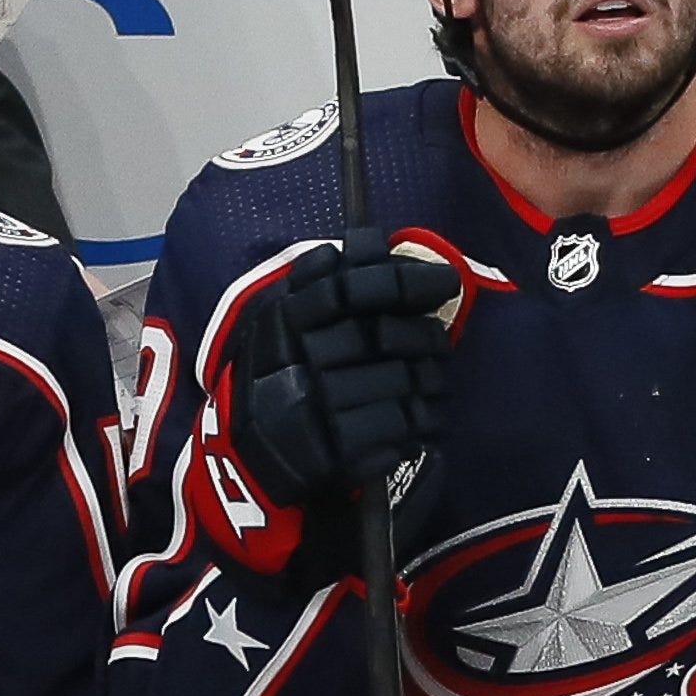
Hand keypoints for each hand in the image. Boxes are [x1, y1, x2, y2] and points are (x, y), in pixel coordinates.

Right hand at [229, 229, 458, 506]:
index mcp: (286, 319)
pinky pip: (405, 425)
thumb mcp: (280, 317)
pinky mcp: (343, 451)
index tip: (444, 281)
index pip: (352, 287)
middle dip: (425, 335)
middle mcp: (303, 359)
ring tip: (431, 377)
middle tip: (436, 337)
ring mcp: (324, 407)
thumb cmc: (275, 373)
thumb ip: (318, 280)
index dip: (405, 281)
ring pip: (405, 379)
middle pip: (388, 335)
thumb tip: (365, 243)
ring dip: (431, 377)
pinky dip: (425, 417)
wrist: (251, 452)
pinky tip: (423, 411)